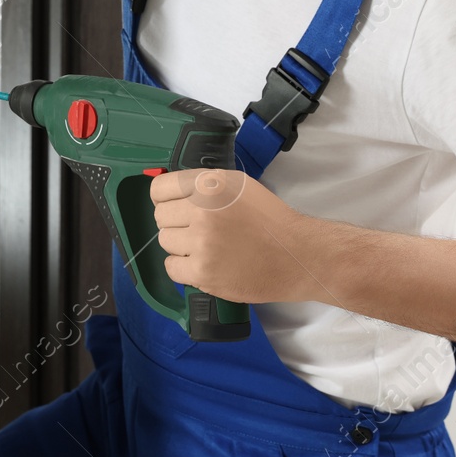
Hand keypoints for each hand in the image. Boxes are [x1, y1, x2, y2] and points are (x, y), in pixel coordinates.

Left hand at [150, 168, 321, 304]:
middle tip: (198, 229)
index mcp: (210, 184)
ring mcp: (201, 243)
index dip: (165, 199)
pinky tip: (203, 263)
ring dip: (181, 245)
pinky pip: (171, 267)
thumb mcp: (237, 185)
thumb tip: (169, 191)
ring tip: (206, 247)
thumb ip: (203, 184)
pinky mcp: (203, 272)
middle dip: (176, 223)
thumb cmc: (269, 219)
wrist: (296, 255)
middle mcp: (202, 210)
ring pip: (165, 241)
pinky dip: (183, 268)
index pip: (160, 188)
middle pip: (161, 217)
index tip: (174, 206)